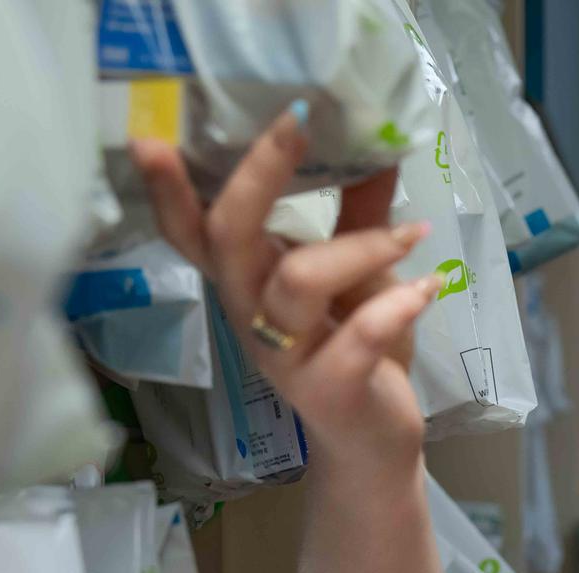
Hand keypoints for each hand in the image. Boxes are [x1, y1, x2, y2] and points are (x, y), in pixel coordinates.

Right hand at [131, 106, 443, 469]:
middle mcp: (250, 314)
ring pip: (297, 282)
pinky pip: (357, 336)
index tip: (151, 137)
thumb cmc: (356, 349)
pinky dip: (398, 303)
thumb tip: (378, 143)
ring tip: (411, 234)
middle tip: (298, 122)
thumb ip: (360, 214)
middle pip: (230, 239)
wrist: (372, 444)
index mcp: (247, 278)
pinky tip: (427, 288)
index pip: (190, 232)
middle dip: (260, 175)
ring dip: (359, 245)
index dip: (166, 190)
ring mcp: (284, 357)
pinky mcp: (329, 391)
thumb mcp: (358, 274)